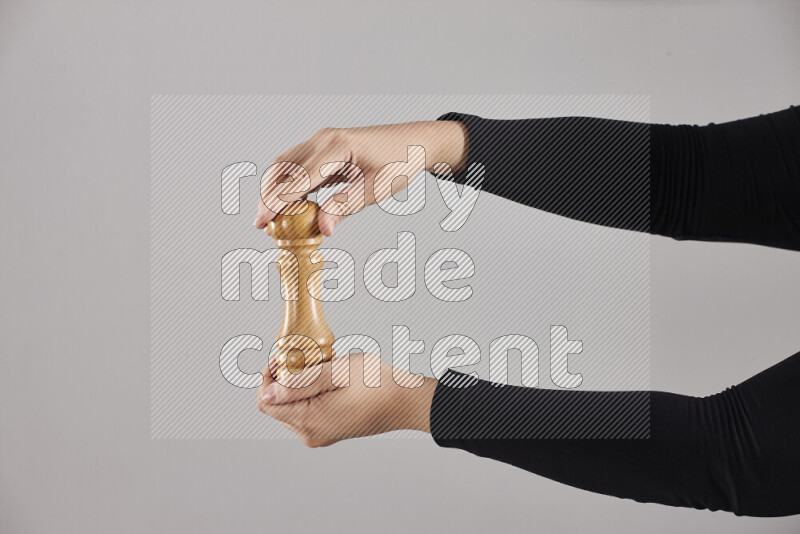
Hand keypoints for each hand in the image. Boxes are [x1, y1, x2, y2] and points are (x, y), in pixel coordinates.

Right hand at [253, 121, 467, 235]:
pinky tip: (289, 204)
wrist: (415, 143)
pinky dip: (288, 183)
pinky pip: (298, 164)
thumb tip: (322, 228)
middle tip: (261, 225)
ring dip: (275, 189)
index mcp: (337, 147)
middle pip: (283, 168)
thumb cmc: (400, 163)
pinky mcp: (325, 147)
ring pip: (286, 164)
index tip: (262, 221)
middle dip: (268, 196)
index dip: (277, 201)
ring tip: (270, 217)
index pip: (298, 178)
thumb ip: (346, 206)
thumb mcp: (376, 189)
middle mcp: (324, 139)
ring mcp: (322, 141)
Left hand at [256, 353, 437, 446]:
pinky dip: (309, 393)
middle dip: (283, 379)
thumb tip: (268, 393)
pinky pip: (306, 411)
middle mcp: (311, 433)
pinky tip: (328, 379)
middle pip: (277, 405)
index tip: (282, 357)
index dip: (268, 376)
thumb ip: (300, 382)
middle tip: (304, 358)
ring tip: (320, 367)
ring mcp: (320, 433)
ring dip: (298, 385)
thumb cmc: (379, 384)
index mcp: (309, 421)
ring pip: (291, 407)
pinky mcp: (329, 429)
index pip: (266, 402)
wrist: (407, 401)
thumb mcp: (336, 372)